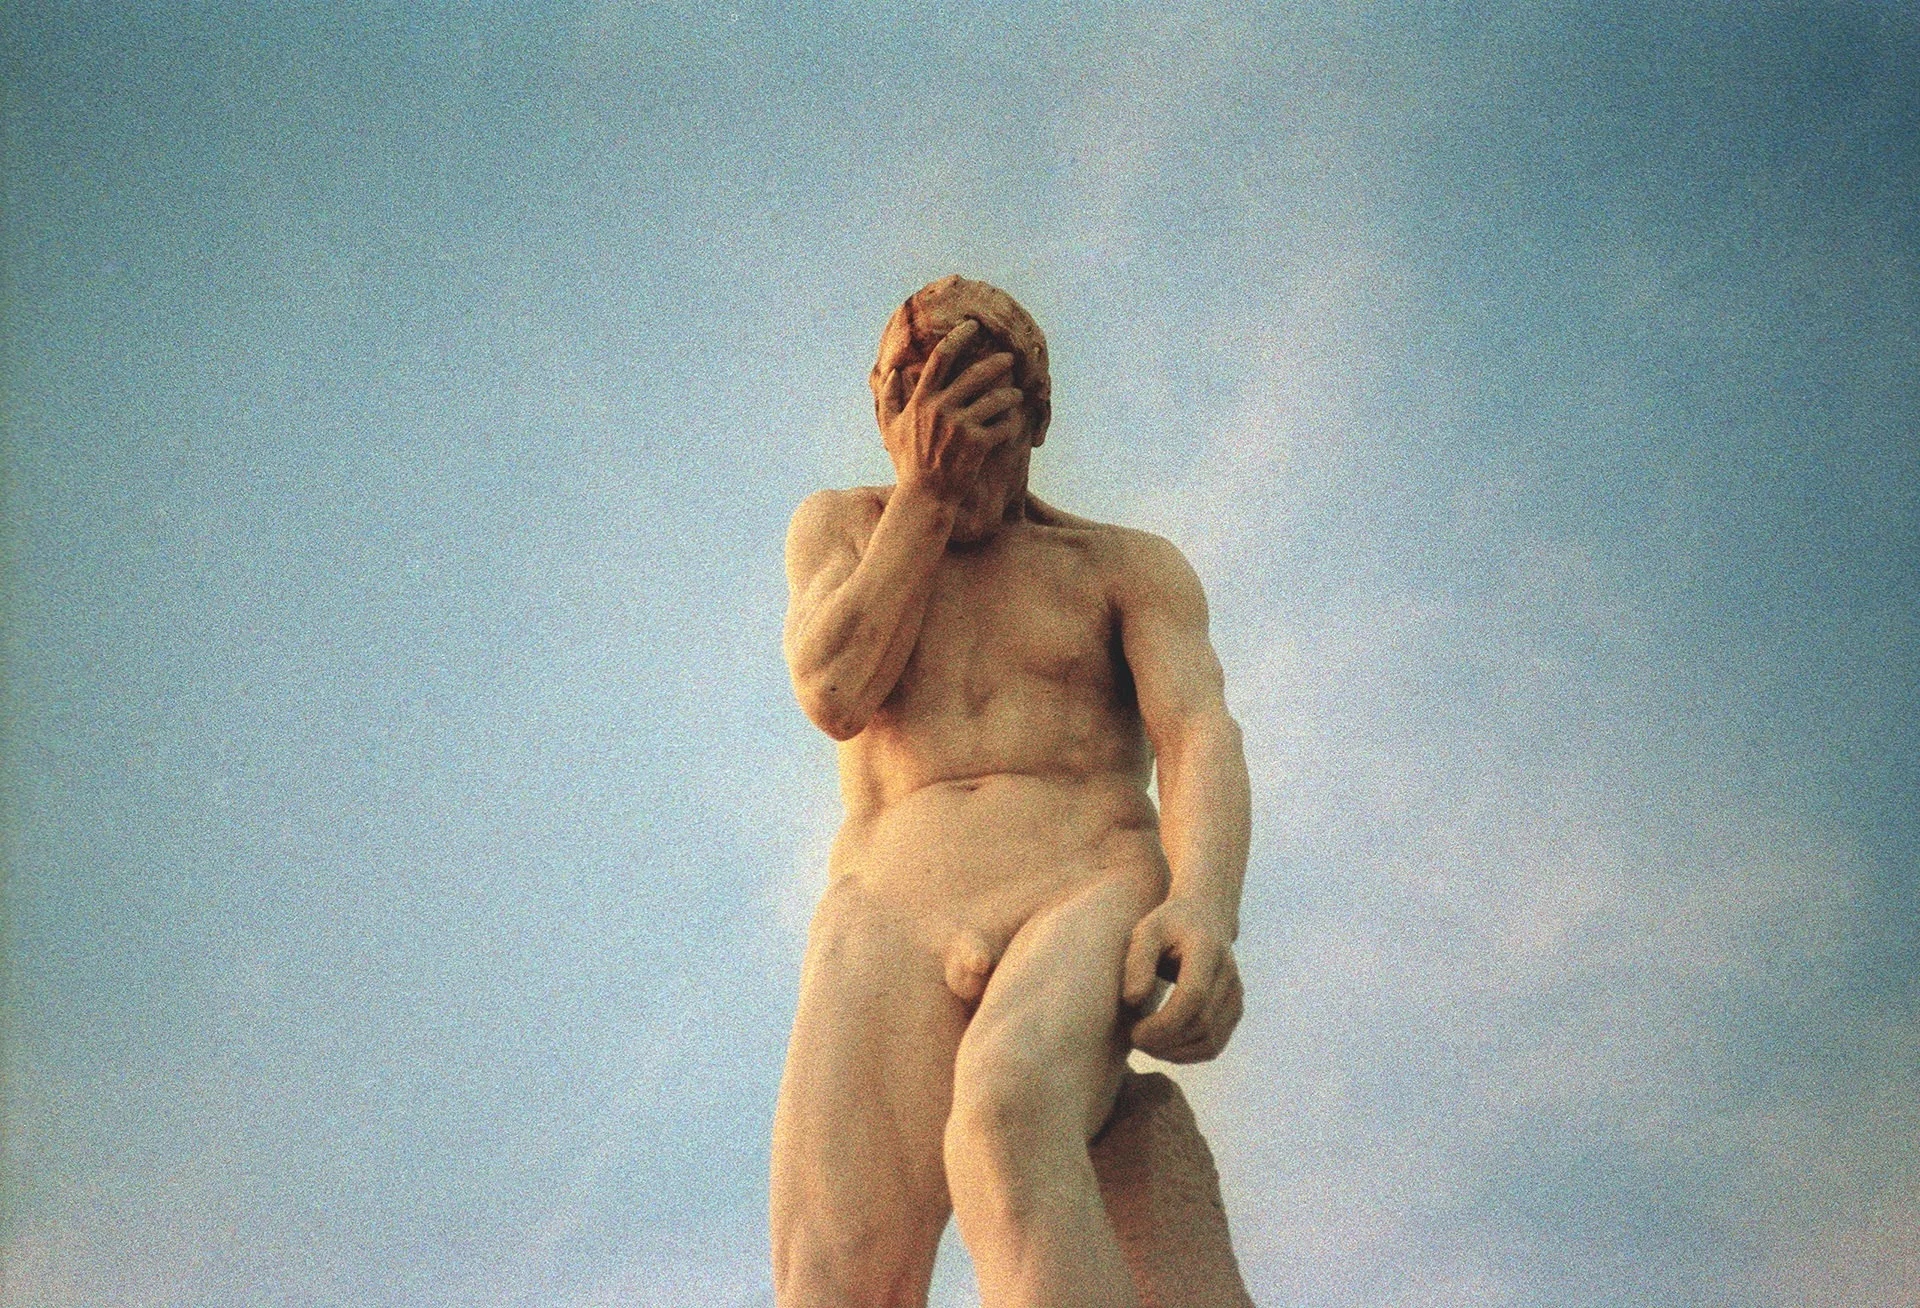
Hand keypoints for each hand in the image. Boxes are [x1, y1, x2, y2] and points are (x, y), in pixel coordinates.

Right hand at [876, 319, 1026, 501]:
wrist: (925, 497)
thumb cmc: (908, 463)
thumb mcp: (890, 429)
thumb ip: (888, 398)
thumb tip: (890, 372)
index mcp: (921, 400)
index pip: (941, 357)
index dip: (959, 337)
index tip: (973, 326)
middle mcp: (941, 409)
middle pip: (976, 374)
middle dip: (997, 362)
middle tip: (1009, 357)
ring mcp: (960, 427)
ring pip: (996, 398)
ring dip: (1011, 393)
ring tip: (1016, 393)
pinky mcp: (978, 445)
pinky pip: (1004, 425)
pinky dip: (1012, 421)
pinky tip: (1014, 421)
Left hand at [1121, 898, 1243, 1062]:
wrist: (1205, 916)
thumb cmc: (1169, 925)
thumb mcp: (1146, 931)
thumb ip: (1138, 962)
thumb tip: (1132, 1001)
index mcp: (1207, 950)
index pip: (1193, 996)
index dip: (1164, 1023)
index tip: (1134, 1032)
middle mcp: (1228, 974)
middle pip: (1201, 1024)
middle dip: (1164, 1041)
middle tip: (1133, 1038)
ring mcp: (1235, 994)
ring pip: (1209, 1042)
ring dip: (1174, 1053)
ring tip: (1146, 1043)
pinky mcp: (1234, 1010)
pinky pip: (1213, 1045)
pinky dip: (1187, 1054)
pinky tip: (1163, 1046)